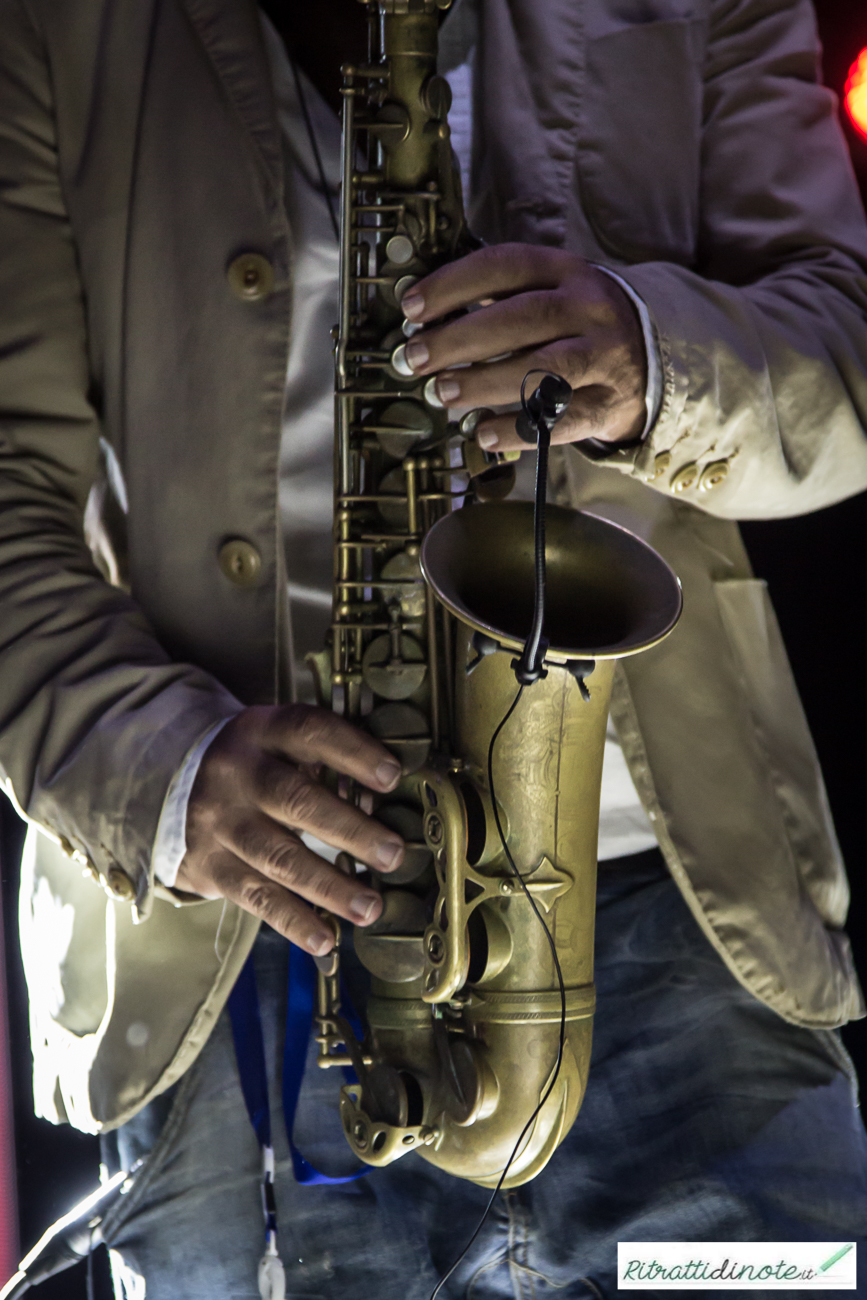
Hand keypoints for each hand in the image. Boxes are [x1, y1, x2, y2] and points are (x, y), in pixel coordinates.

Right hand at [176, 705, 404, 954]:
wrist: (176, 783)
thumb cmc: (259, 763)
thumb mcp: (281, 741)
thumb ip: (327, 759)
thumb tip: (390, 796)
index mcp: (263, 731)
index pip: (309, 731)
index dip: (352, 751)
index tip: (392, 775)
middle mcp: (237, 774)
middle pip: (294, 799)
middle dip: (349, 830)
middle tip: (392, 854)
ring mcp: (220, 822)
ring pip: (276, 856)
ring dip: (328, 886)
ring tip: (369, 907)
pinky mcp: (211, 866)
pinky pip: (255, 897)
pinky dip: (293, 921)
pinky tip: (325, 939)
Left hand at [400, 243, 646, 451]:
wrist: (651, 358)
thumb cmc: (577, 325)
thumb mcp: (551, 292)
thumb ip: (499, 301)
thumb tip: (427, 321)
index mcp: (567, 272)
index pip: (506, 265)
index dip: (455, 284)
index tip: (412, 308)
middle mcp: (590, 309)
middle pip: (522, 318)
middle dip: (460, 339)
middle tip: (416, 358)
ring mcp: (605, 356)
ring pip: (544, 369)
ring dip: (485, 382)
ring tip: (442, 393)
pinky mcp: (610, 402)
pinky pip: (562, 420)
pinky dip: (519, 429)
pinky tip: (483, 435)